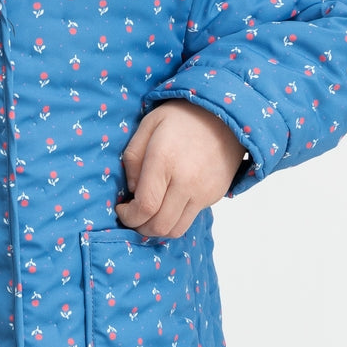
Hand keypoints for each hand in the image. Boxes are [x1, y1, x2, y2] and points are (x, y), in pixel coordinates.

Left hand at [115, 101, 244, 238]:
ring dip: (156, 229)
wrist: (225, 116)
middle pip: (159, 225)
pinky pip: (190, 220)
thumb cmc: (181, 118)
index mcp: (164, 161)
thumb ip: (133, 158)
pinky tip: (166, 206)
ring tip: (147, 216)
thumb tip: (132, 191)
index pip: (145, 205)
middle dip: (139, 227)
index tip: (121, 208)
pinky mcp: (215, 196)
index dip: (128, 216)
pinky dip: (174, 220)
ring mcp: (203, 192)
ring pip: (175, 230)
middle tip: (132, 216)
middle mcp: (186, 181)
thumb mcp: (147, 125)